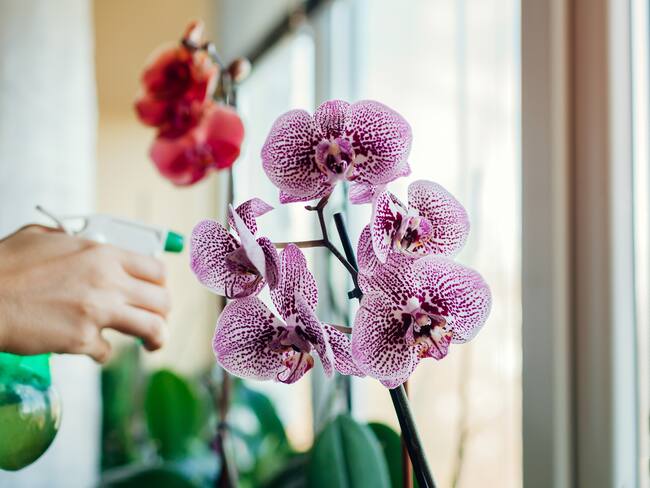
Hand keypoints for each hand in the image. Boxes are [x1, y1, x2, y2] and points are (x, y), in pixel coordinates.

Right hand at [0, 225, 169, 362]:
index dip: (160, 283)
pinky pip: (107, 352)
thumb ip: (76, 240)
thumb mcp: (45, 237)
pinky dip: (101, 352)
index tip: (157, 291)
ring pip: (152, 328)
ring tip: (153, 343)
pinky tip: (91, 347)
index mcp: (103, 254)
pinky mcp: (82, 339)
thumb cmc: (7, 266)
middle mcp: (108, 281)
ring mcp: (98, 312)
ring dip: (156, 338)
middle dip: (163, 312)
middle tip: (156, 318)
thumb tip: (91, 242)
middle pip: (162, 300)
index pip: (156, 269)